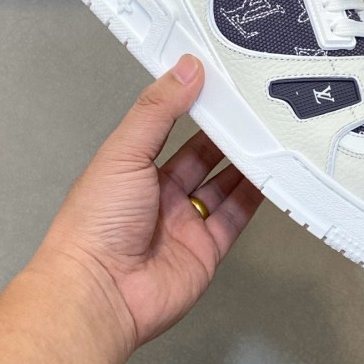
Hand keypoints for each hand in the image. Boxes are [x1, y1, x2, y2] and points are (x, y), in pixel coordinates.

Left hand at [38, 54, 262, 348]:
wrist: (101, 293)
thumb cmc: (96, 224)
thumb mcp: (125, 151)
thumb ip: (158, 110)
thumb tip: (185, 70)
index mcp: (134, 169)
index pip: (170, 130)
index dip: (193, 109)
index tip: (218, 89)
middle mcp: (159, 195)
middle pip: (201, 158)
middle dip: (224, 137)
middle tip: (249, 114)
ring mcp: (184, 223)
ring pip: (222, 186)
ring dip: (243, 165)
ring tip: (266, 139)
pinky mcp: (206, 248)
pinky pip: (235, 217)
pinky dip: (253, 198)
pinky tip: (267, 179)